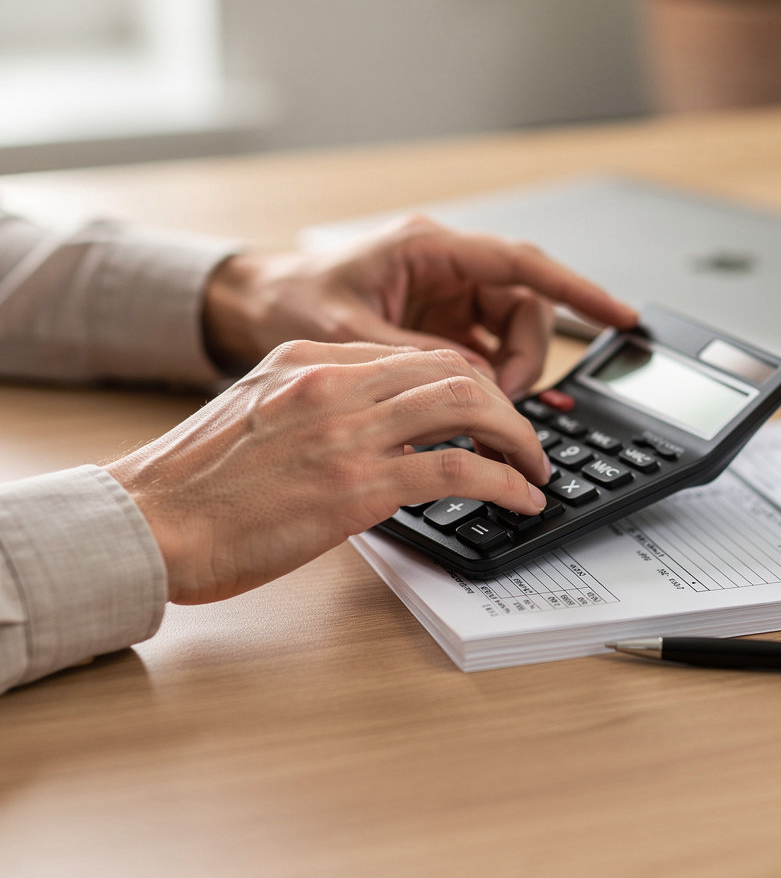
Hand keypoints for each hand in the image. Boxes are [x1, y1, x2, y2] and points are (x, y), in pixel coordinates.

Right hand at [106, 340, 550, 604]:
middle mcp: (336, 382)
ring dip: (518, 438)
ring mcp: (349, 430)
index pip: (416, 355)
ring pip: (468, 407)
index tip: (487, 409)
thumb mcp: (255, 411)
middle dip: (505, 404)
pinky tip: (521, 499)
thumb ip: (317, 402)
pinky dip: (505, 482)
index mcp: (309, 358)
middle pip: (453, 370)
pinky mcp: (359, 486)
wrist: (148, 522)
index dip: (466, 381)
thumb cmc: (193, 481)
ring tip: (534, 467)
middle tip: (525, 438)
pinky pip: (459, 471)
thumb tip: (376, 424)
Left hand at [202, 214, 637, 398]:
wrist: (253, 303)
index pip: (523, 265)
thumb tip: (477, 385)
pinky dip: (486, 378)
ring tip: (479, 410)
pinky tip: (468, 403)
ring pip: (509, 332)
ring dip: (507, 373)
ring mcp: (444, 294)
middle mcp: (446, 265)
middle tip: (504, 405)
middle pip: (524, 307)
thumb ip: (412, 356)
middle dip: (527, 358)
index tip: (621, 317)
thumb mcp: (344, 332)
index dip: (577, 290)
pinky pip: (484, 347)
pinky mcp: (437, 320)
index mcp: (429, 249)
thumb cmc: (288, 300)